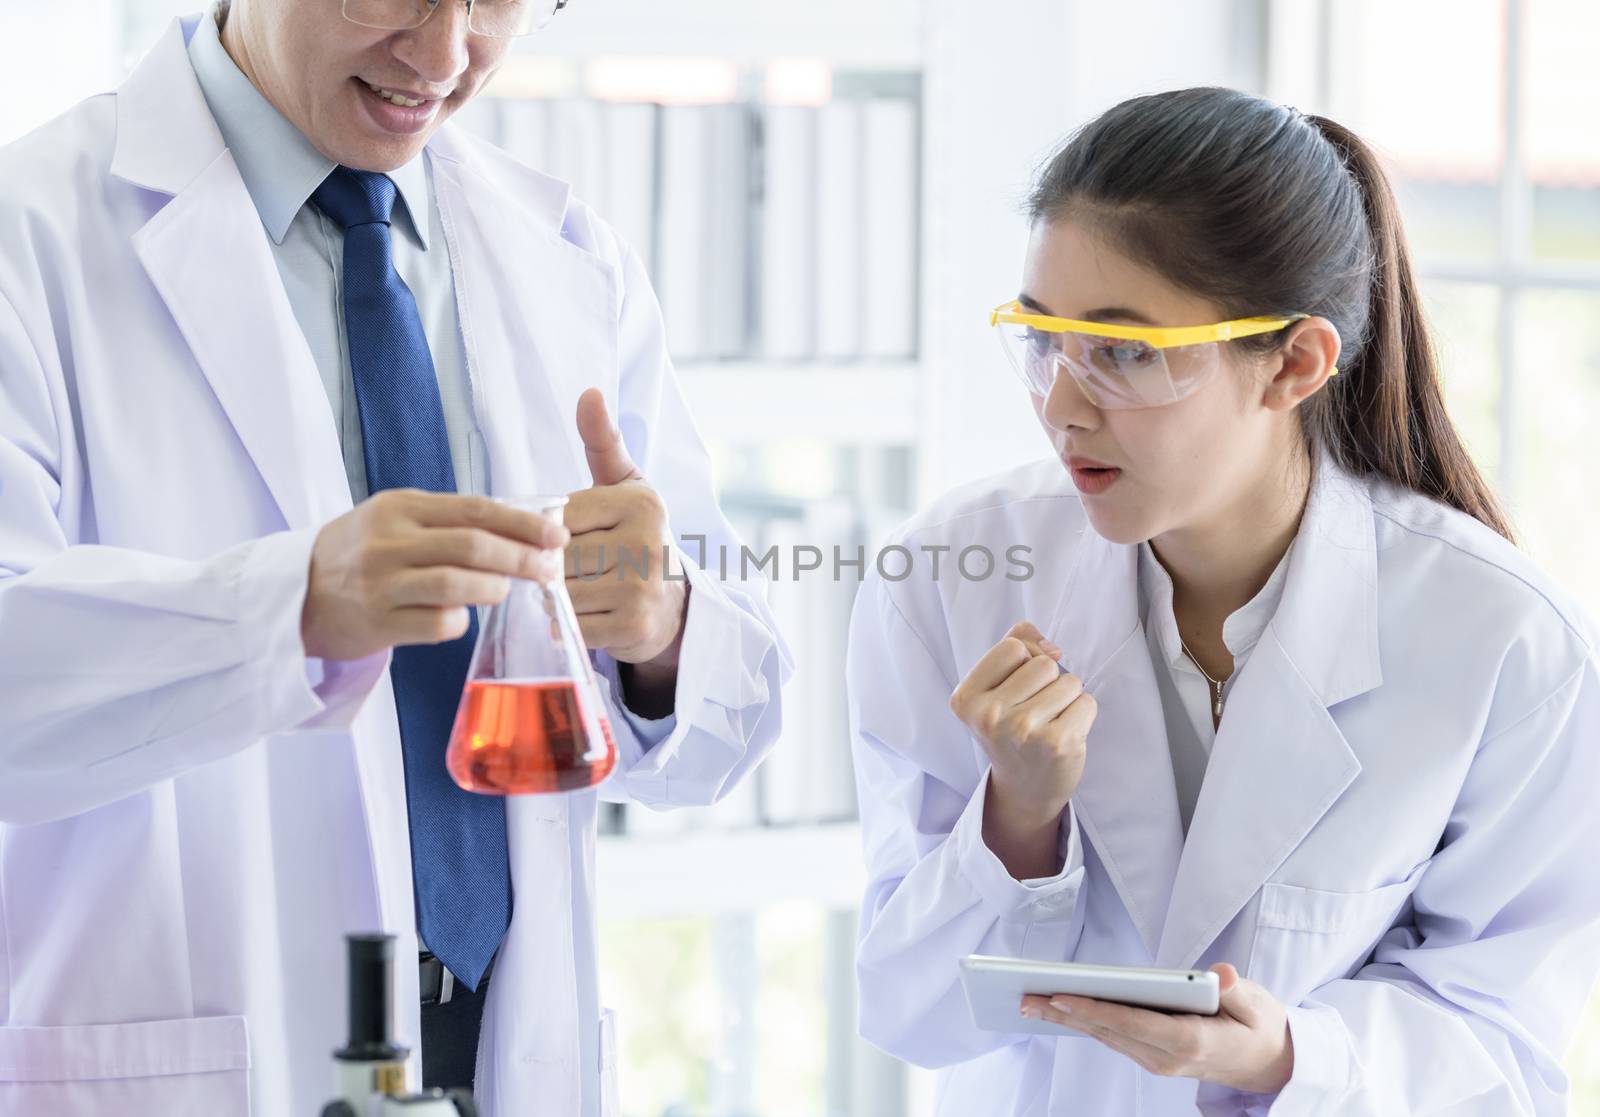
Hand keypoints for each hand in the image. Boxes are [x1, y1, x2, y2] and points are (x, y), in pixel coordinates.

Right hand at [301, 489, 569, 660]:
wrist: (296, 594)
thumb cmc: (361, 553)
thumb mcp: (396, 520)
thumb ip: (450, 521)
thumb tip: (524, 527)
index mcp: (400, 507)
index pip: (475, 509)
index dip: (523, 523)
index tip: (557, 534)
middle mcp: (388, 541)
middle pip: (472, 545)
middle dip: (520, 557)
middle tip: (548, 568)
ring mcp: (380, 584)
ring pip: (456, 584)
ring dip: (494, 588)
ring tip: (505, 590)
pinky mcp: (377, 624)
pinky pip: (438, 624)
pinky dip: (460, 621)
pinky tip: (461, 617)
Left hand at [564, 389, 687, 676]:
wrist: (672, 606)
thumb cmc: (635, 538)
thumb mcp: (625, 486)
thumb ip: (602, 442)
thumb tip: (590, 392)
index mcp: (642, 504)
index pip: (561, 516)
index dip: (551, 531)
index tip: (567, 538)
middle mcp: (647, 544)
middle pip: (558, 555)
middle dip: (552, 565)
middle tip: (569, 569)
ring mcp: (642, 589)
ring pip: (561, 591)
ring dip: (556, 596)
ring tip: (576, 589)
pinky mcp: (633, 627)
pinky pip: (571, 624)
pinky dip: (566, 623)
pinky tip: (583, 614)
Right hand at [949, 622, 1095, 876]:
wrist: (1025, 789)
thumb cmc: (1012, 727)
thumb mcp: (997, 688)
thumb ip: (1016, 646)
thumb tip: (1051, 646)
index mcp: (966, 698)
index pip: (1013, 647)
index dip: (1026, 658)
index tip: (1019, 685)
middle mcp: (989, 716)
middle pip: (1043, 662)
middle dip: (1049, 679)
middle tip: (1036, 709)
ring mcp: (1023, 731)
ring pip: (1069, 681)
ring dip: (1067, 697)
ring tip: (1050, 721)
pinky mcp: (1057, 744)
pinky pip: (1087, 702)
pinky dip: (1082, 714)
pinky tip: (1065, 735)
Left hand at [1021, 964, 1295, 1094]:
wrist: (1271, 1064)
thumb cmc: (1261, 1026)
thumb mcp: (1258, 1004)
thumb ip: (1238, 991)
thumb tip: (1223, 974)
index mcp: (1193, 1042)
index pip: (1133, 1023)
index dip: (1095, 1009)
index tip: (1061, 996)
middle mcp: (1169, 1058)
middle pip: (1109, 1032)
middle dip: (1065, 1014)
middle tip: (1025, 997)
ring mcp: (1159, 1063)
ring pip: (1105, 1037)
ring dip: (1067, 1020)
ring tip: (1031, 1002)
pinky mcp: (1154, 1059)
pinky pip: (1113, 1039)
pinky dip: (1084, 1024)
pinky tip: (1060, 1011)